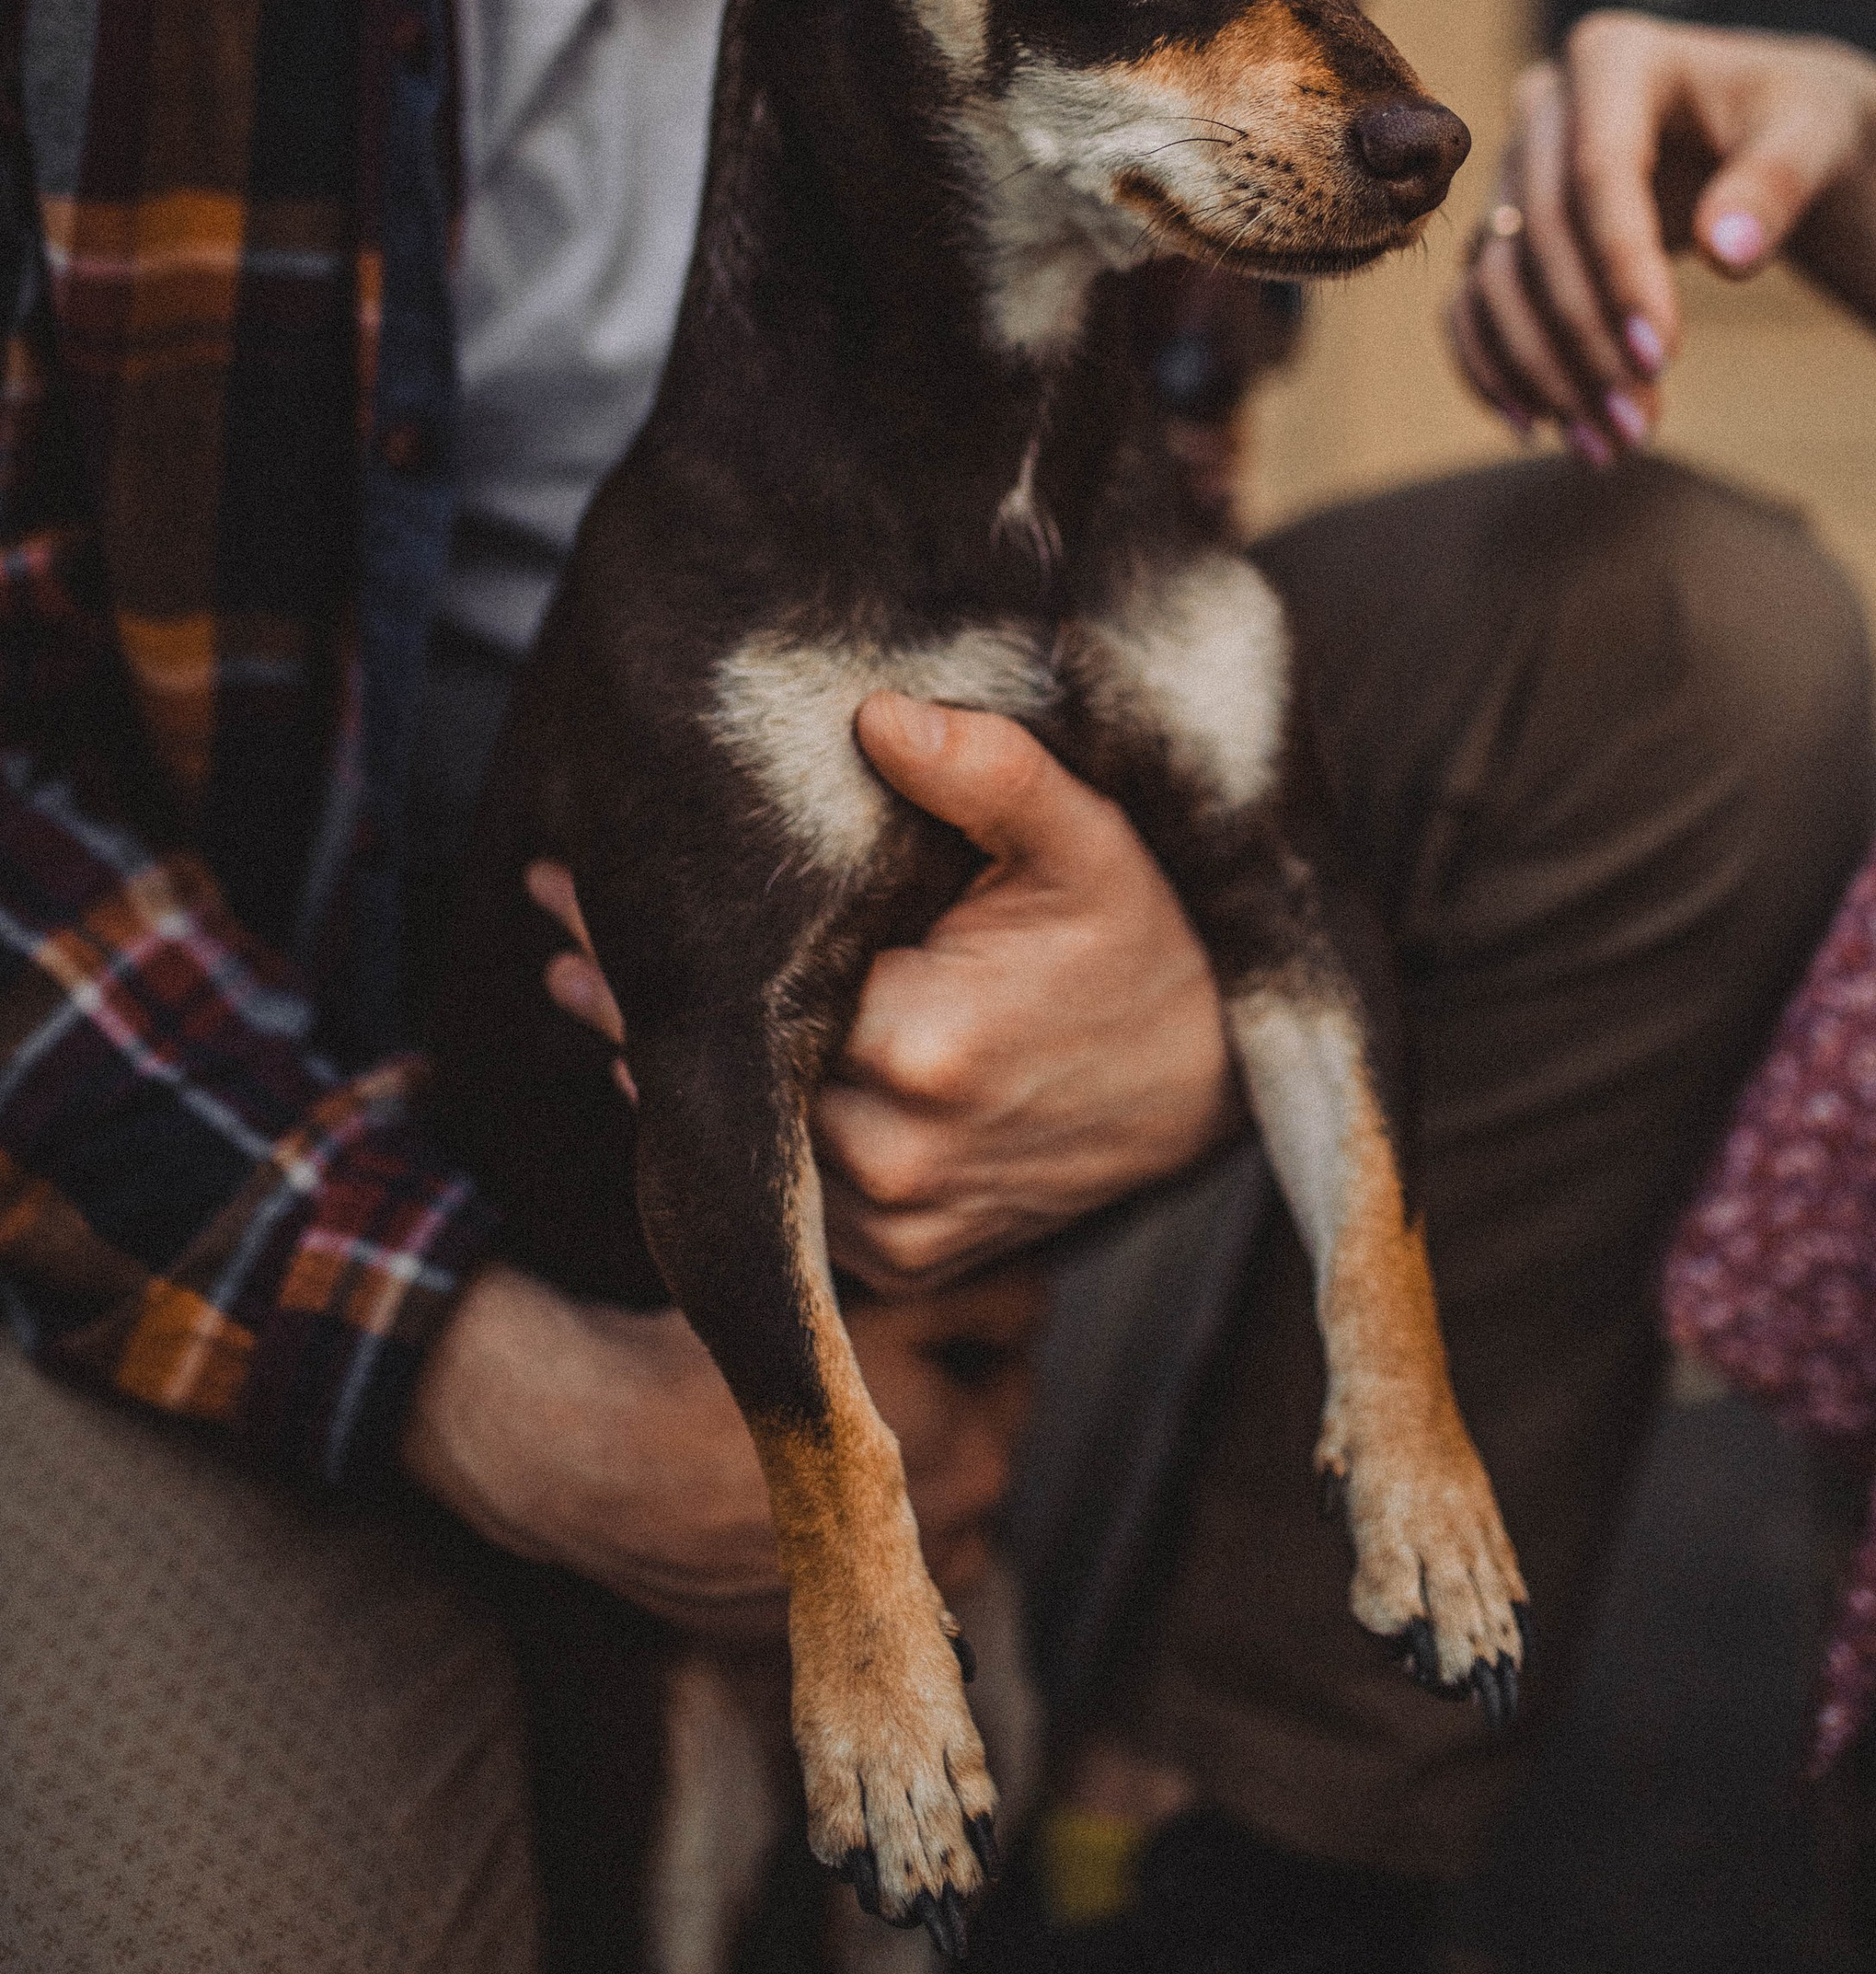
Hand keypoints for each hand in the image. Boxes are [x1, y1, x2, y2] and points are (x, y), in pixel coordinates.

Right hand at [402, 1255, 1047, 1626]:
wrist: (596, 1450)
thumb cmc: (735, 1365)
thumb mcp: (872, 1302)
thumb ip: (983, 1299)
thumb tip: (1035, 1305)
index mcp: (973, 1467)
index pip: (1012, 1377)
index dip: (967, 1330)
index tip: (913, 1306)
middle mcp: (937, 1555)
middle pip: (970, 1451)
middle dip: (938, 1400)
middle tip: (858, 1354)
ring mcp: (867, 1608)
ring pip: (914, 1520)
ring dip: (891, 1476)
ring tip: (816, 1422)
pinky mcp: (794, 1636)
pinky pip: (843, 1576)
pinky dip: (825, 1534)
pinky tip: (765, 1481)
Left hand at [532, 738, 1234, 1294]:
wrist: (1221, 1078)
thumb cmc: (1147, 936)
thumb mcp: (1086, 836)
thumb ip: (987, 772)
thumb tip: (878, 713)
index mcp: (924, 1045)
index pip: (744, 994)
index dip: (644, 942)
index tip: (569, 884)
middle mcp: (901, 1155)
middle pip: (726, 1076)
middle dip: (628, 998)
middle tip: (557, 923)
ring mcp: (904, 1225)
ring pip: (749, 1150)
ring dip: (665, 1077)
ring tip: (588, 990)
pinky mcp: (910, 1261)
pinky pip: (795, 1205)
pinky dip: (751, 1143)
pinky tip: (693, 1074)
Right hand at [1446, 12, 1875, 451]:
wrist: (1765, 133)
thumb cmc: (1794, 125)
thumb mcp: (1816, 135)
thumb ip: (1779, 183)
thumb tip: (1730, 254)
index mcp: (1613, 58)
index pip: (1597, 171)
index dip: (1620, 269)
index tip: (1663, 359)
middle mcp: (1543, 106)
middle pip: (1540, 234)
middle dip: (1586, 341)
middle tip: (1639, 429)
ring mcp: (1514, 170)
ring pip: (1498, 279)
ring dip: (1542, 373)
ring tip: (1607, 448)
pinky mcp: (1504, 229)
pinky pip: (1472, 303)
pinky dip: (1493, 368)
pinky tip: (1538, 427)